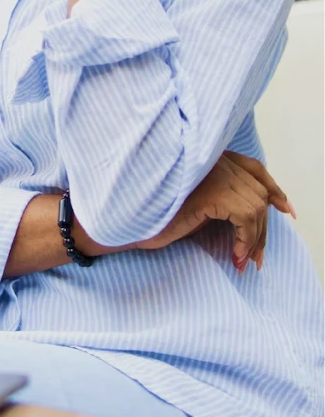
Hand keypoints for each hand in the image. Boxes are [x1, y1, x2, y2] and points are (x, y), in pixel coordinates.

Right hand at [135, 151, 295, 272]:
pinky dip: (246, 239)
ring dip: (254, 239)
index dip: (273, 187)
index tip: (285, 210)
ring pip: (256, 206)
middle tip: (256, 258)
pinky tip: (234, 255)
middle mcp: (212, 159)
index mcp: (208, 157)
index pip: (253, 167)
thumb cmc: (158, 214)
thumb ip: (222, 196)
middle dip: (263, 228)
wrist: (131, 221)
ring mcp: (212, 173)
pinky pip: (246, 217)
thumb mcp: (196, 203)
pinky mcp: (211, 191)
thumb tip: (260, 212)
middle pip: (258, 191)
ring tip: (241, 260)